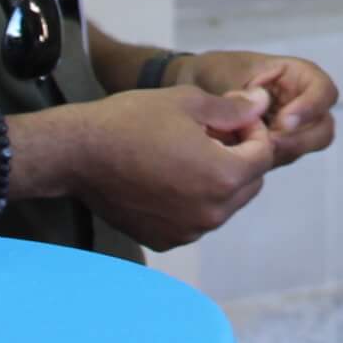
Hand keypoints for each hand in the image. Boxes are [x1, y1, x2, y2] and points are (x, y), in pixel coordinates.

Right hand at [64, 86, 277, 250]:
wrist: (78, 153)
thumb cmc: (132, 121)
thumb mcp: (189, 102)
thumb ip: (233, 108)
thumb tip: (264, 104)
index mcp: (223, 177)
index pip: (264, 155)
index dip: (254, 131)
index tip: (231, 118)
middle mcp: (211, 213)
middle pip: (250, 184)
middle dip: (241, 158)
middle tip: (212, 135)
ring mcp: (187, 231)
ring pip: (225, 205)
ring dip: (219, 181)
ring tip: (188, 154)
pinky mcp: (165, 240)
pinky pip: (197, 220)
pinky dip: (194, 201)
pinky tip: (169, 177)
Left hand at [172, 51, 339, 164]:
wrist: (194, 87)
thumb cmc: (217, 72)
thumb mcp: (229, 75)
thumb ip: (246, 97)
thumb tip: (261, 115)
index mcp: (298, 77)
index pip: (324, 92)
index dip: (311, 107)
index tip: (283, 120)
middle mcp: (301, 104)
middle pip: (323, 128)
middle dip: (299, 139)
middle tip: (269, 142)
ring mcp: (292, 130)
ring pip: (305, 147)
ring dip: (280, 152)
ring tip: (249, 148)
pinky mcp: (276, 148)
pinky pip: (281, 159)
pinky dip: (264, 160)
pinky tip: (240, 154)